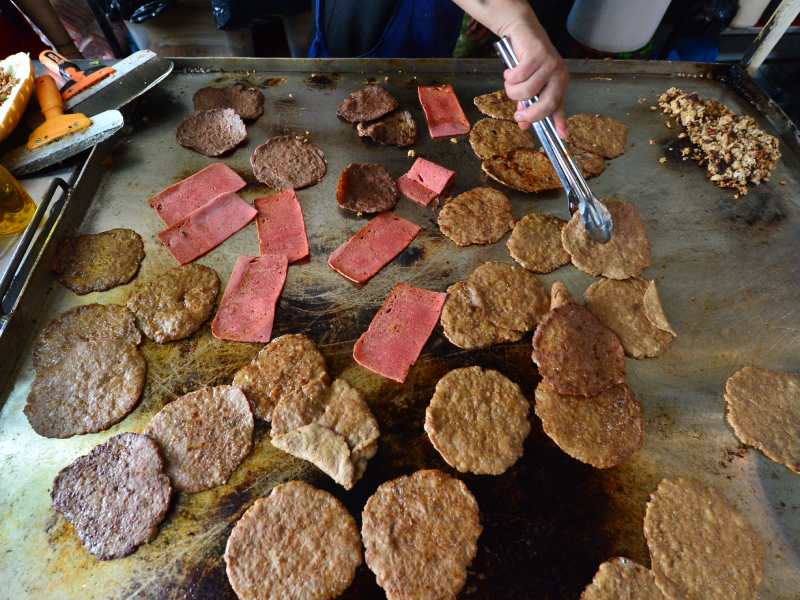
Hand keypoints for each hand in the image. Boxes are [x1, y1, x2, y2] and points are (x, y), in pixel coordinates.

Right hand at [501, 20, 568, 136]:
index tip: (563, 136)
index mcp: (560, 83)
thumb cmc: (526, 61)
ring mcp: (550, 64)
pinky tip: (509, 71)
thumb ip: (529, 105)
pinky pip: (519, 75)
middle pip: (546, 104)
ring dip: (512, 90)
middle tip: (517, 115)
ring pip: (527, 91)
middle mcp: (559, 74)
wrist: (523, 32)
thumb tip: (522, 125)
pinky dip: (510, 76)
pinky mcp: (538, 54)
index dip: (560, 121)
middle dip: (529, 114)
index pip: (558, 106)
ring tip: (509, 82)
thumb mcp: (530, 85)